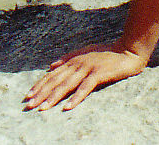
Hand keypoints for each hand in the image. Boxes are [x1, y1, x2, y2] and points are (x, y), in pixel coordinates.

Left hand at [23, 44, 148, 111]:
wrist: (129, 50)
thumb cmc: (109, 52)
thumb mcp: (87, 52)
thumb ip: (69, 58)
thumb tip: (51, 66)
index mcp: (74, 59)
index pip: (52, 74)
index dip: (39, 85)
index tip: (28, 96)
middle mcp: (78, 63)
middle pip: (56, 80)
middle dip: (41, 94)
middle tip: (29, 105)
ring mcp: (88, 68)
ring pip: (67, 85)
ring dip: (53, 97)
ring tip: (43, 108)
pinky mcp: (99, 73)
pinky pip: (85, 87)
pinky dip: (75, 97)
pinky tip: (67, 107)